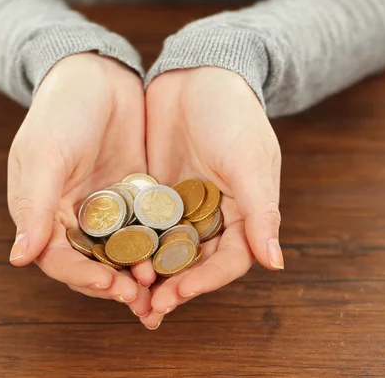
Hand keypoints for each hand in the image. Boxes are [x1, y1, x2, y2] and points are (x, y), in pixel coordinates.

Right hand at [7, 53, 153, 317]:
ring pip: (124, 253)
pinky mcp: (137, 198)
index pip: (60, 259)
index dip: (82, 277)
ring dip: (140, 273)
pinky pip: (148, 229)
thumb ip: (34, 205)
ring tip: (164, 288)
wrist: (98, 75)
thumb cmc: (60, 111)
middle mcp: (77, 218)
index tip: (108, 286)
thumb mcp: (44, 154)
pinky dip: (159, 246)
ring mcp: (109, 210)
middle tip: (143, 299)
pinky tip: (179, 257)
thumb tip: (18, 259)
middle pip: (94, 264)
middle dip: (116, 285)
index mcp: (45, 214)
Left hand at [141, 67, 283, 328]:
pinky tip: (109, 258)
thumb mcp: (249, 162)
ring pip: (164, 250)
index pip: (226, 261)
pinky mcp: (154, 193)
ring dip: (148, 273)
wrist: (199, 75)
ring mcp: (181, 206)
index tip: (176, 296)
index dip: (203, 282)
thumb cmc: (234, 116)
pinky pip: (141, 225)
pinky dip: (130, 244)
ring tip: (124, 294)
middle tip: (145, 310)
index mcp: (242, 214)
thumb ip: (261, 212)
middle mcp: (212, 216)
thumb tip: (275, 263)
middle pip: (193, 263)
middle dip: (171, 288)